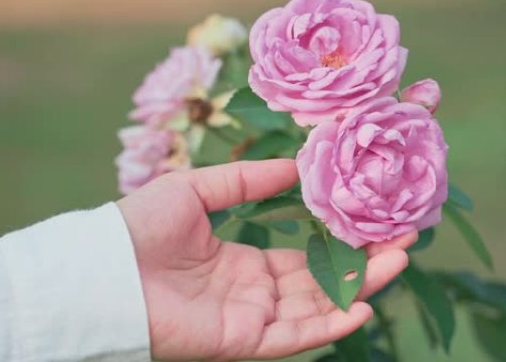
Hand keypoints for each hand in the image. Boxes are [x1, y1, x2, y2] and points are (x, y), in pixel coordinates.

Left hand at [117, 159, 415, 360]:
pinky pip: (294, 337)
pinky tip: (364, 305)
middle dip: (362, 264)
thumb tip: (293, 164)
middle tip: (405, 239)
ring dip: (359, 287)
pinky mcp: (241, 341)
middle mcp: (252, 293)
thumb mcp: (197, 189)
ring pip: (316, 307)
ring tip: (400, 260)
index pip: (302, 258)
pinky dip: (330, 324)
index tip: (373, 221)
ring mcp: (249, 319)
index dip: (338, 242)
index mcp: (241, 262)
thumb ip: (245, 180)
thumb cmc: (139, 228)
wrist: (100, 269)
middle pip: (319, 283)